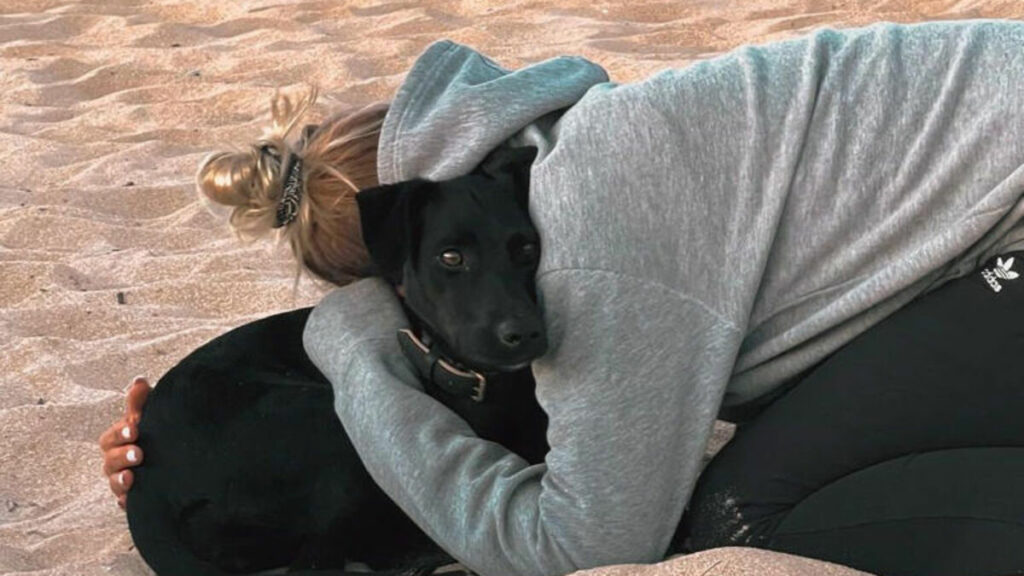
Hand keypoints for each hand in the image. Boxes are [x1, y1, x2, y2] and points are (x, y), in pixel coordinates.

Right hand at [98, 376, 150, 509]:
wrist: (179, 459)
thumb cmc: (156, 432)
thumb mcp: (150, 416)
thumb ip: (141, 401)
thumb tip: (138, 381)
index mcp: (119, 441)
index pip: (111, 438)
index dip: (120, 433)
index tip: (136, 428)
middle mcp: (118, 462)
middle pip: (109, 462)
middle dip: (121, 456)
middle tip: (139, 453)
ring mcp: (125, 481)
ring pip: (115, 484)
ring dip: (120, 480)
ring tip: (131, 477)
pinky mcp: (135, 499)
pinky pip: (126, 503)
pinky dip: (128, 501)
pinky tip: (133, 500)